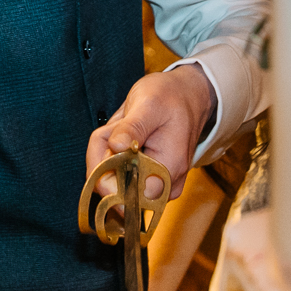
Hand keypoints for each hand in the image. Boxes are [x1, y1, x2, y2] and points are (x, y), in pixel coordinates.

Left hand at [85, 64, 215, 203]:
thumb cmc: (170, 97)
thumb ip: (132, 127)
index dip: (107, 174)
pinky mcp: (148, 180)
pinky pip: (117, 175)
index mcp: (168, 169)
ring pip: (111, 179)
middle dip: (103, 155)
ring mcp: (156, 185)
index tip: (110, 142)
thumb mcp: (149, 104)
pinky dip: (112, 154)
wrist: (186, 95)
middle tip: (117, 127)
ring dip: (107, 151)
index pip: (128, 195)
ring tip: (123, 126)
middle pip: (114, 187)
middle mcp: (165, 185)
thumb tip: (117, 146)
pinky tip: (124, 136)